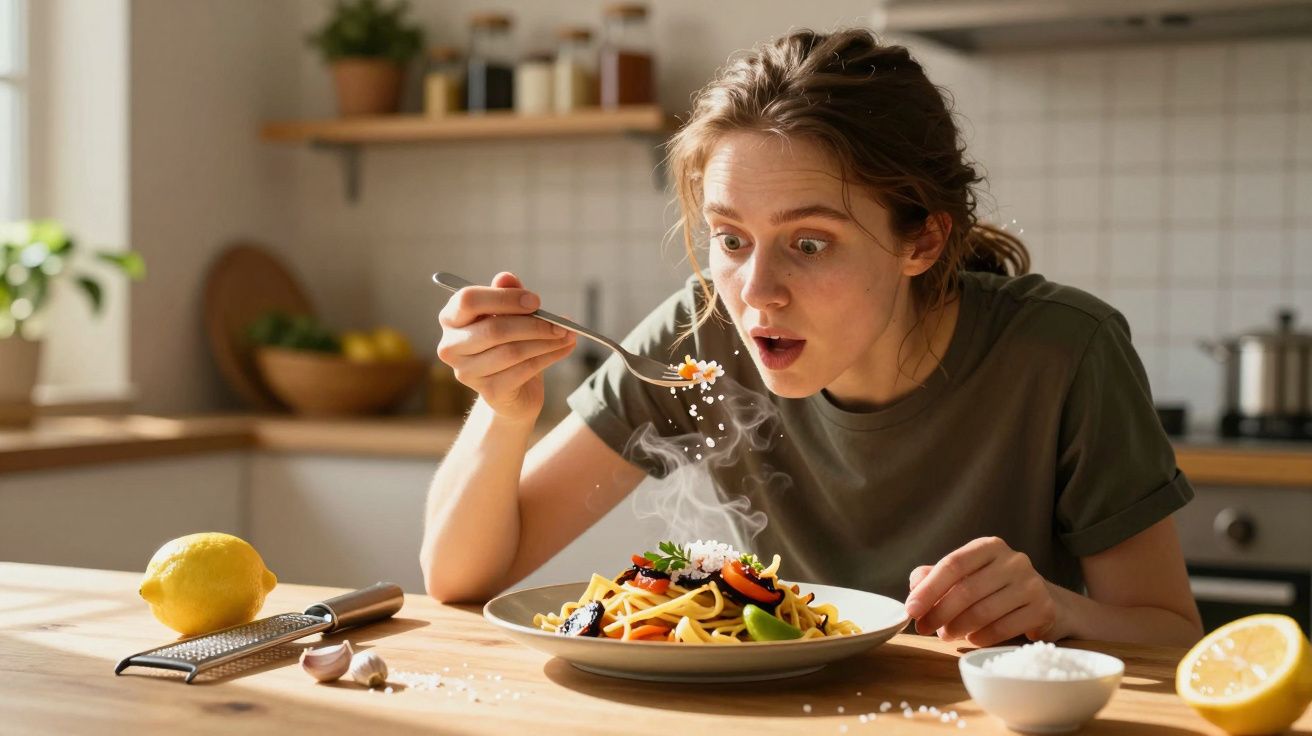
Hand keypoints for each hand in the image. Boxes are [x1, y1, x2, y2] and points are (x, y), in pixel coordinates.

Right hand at [436, 272, 576, 421]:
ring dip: (546, 342)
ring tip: (568, 335)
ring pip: (512, 352)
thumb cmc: (507, 342)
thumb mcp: (509, 314)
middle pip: (494, 330)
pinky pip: (523, 370)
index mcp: (451, 318)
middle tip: (561, 323)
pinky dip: (549, 357)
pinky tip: (564, 349)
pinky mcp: (488, 392)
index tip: (536, 301)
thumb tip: (506, 277)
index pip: (469, 300)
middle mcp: (451, 346)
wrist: (514, 388)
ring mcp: (466, 372)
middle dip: (533, 324)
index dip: (504, 298)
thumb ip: (506, 294)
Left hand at [905, 537, 1061, 646]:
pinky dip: (982, 637)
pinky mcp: (1043, 609)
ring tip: (945, 635)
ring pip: (984, 611)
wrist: (1044, 601)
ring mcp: (1031, 584)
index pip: (953, 564)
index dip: (928, 589)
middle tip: (924, 628)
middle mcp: (1013, 560)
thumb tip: (914, 587)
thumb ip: (935, 577)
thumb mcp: (966, 575)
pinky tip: (972, 639)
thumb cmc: (994, 588)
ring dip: (958, 627)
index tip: (911, 610)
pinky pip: (1004, 628)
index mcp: (989, 547)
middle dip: (940, 613)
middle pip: (967, 590)